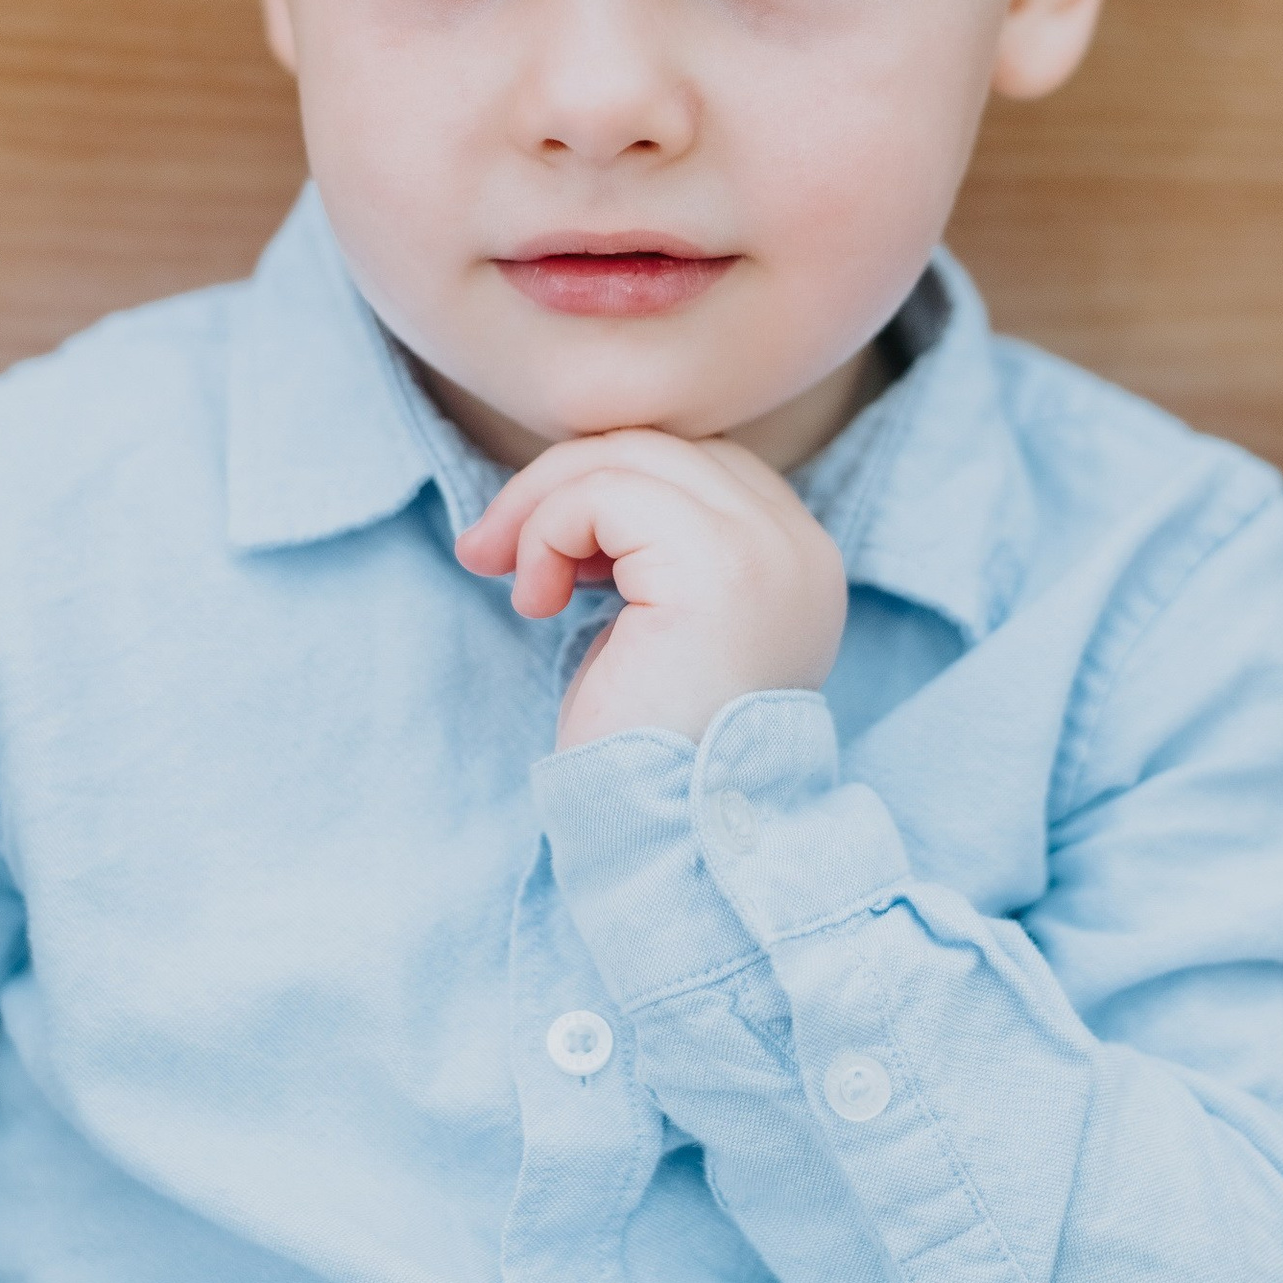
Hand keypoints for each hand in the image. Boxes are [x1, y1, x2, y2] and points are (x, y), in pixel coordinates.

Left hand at [455, 430, 846, 749]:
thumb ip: (646, 552)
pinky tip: (537, 600)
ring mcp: (766, 548)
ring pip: (626, 456)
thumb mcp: (655, 628)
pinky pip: (606, 492)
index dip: (604, 489)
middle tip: (486, 549)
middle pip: (659, 446)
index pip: (694, 466)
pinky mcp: (716, 564)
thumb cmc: (649, 749)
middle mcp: (797, 544)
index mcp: (794, 561)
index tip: (540, 554)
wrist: (670, 836)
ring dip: (542, 508)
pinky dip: (548, 531)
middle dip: (558, 486)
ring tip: (513, 582)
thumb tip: (567, 487)